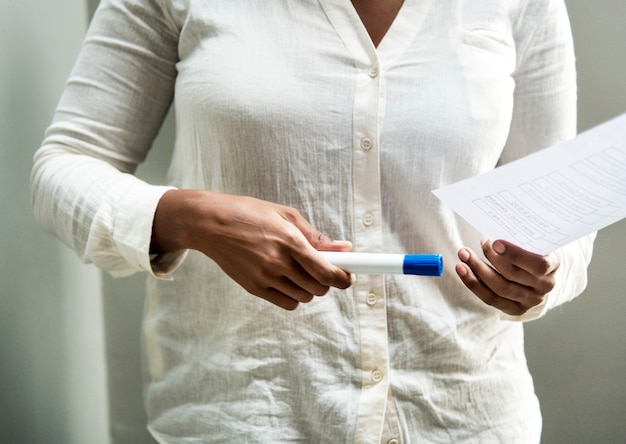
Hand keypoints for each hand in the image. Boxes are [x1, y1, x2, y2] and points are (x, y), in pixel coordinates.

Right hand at [151, 190, 353, 309]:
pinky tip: (289, 280)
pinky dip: (294, 296)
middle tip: (324, 269)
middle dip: (327, 281)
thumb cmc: (248, 213)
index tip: (349, 276)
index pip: (326, 271)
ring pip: (304, 297)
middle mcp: (278, 262)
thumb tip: (344, 248)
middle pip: (318, 288)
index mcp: (289, 241)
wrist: (210, 223)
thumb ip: (316, 235)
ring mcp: (264, 278)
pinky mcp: (254, 288)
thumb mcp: (285, 215)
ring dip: (310, 288)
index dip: (343, 278)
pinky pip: (287, 303)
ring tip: (302, 271)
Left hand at [455, 239, 559, 315]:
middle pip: (513, 276)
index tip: (495, 242)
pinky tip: (463, 270)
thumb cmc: (532, 249)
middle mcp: (545, 286)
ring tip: (462, 256)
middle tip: (468, 248)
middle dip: (488, 259)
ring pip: (500, 288)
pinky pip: (491, 299)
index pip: (538, 264)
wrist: (541, 274)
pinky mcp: (516, 309)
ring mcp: (531, 300)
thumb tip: (493, 228)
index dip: (515, 254)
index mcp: (553, 265)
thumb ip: (520, 236)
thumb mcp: (533, 240)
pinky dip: (474, 283)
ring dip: (476, 271)